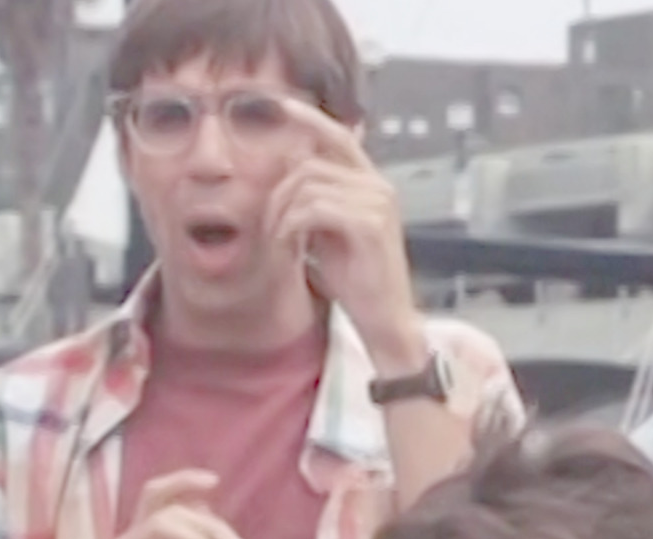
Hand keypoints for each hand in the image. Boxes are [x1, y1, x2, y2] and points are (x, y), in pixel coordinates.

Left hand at [268, 99, 425, 372]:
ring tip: (279, 242)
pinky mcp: (370, 225)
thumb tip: (283, 176)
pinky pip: (314, 208)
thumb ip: (315, 201)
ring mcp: (377, 203)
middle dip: (279, 190)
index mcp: (370, 184)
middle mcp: (378, 186)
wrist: (385, 319)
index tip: (275, 105)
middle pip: (311, 162)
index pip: (337, 135)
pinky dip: (292, 226)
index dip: (307, 117)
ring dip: (281, 214)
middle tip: (268, 224)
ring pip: (308, 185)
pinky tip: (290, 247)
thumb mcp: (329, 233)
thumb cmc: (356, 280)